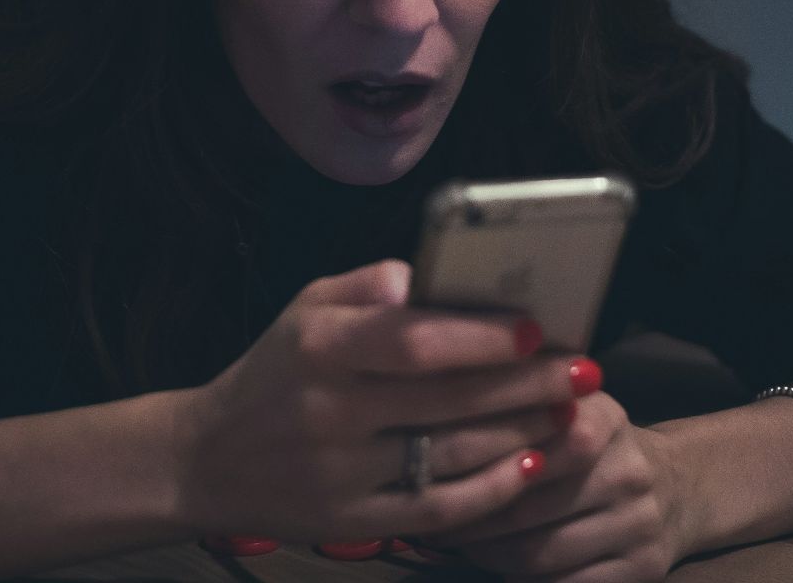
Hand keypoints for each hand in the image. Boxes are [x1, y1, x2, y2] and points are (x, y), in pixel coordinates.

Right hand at [172, 259, 590, 541]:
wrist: (207, 461)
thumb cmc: (275, 373)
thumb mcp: (304, 310)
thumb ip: (366, 286)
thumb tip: (423, 273)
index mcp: (319, 348)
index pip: (412, 341)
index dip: (480, 337)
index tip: (536, 329)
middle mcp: (329, 411)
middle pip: (447, 401)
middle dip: (527, 385)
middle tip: (584, 372)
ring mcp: (341, 473)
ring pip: (451, 454)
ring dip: (522, 434)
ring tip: (571, 412)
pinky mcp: (352, 520)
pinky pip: (437, 510)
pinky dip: (489, 490)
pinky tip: (528, 466)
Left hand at [421, 392, 690, 581]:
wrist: (678, 486)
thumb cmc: (596, 445)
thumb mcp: (568, 405)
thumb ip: (515, 401)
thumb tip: (434, 406)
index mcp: (600, 419)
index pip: (523, 448)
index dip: (470, 468)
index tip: (430, 476)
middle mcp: (626, 470)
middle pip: (524, 509)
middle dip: (469, 519)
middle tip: (432, 518)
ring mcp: (638, 524)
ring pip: (539, 554)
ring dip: (488, 554)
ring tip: (459, 543)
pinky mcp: (643, 569)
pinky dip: (523, 580)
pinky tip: (501, 566)